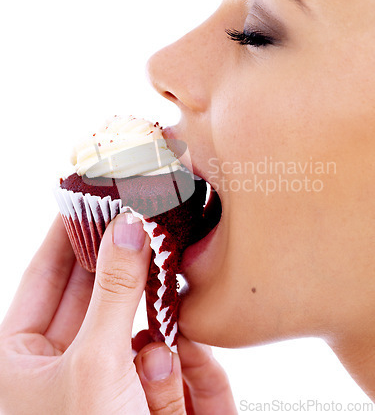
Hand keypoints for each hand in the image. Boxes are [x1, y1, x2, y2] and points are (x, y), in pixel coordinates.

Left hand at [0, 213, 236, 413]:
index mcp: (19, 355)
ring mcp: (101, 376)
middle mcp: (57, 361)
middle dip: (119, 262)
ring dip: (150, 323)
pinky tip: (171, 374)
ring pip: (132, 320)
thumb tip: (128, 228)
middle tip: (140, 219)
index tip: (89, 193)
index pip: (46, 272)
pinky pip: (159, 352)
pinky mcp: (138, 390)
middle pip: (93, 289)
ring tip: (157, 328)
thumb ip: (114, 291)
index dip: (67, 230)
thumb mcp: (95, 366)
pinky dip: (170, 357)